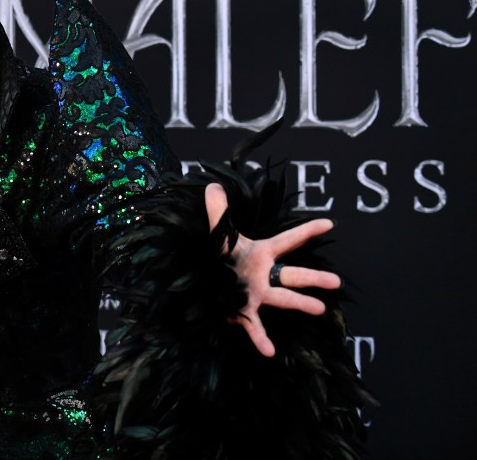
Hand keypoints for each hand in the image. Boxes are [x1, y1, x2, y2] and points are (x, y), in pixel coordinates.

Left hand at [205, 182, 340, 357]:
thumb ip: (218, 211)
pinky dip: (262, 338)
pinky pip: (254, 326)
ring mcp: (256, 295)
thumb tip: (213, 185)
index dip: (307, 231)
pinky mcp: (243, 312)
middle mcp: (264, 275)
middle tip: (336, 281)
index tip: (329, 223)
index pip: (288, 240)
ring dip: (300, 303)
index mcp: (261, 254)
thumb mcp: (218, 235)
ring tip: (319, 309)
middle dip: (314, 277)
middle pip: (293, 274)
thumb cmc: (217, 259)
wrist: (200, 283)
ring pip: (283, 298)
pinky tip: (270, 351)